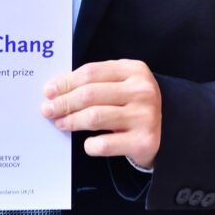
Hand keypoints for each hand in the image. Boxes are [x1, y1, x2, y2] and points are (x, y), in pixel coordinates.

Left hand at [41, 59, 161, 168]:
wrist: (166, 132)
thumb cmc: (133, 104)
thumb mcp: (121, 84)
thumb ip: (95, 82)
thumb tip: (55, 89)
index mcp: (135, 70)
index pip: (91, 72)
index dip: (66, 82)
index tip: (48, 91)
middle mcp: (143, 90)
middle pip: (90, 94)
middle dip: (63, 102)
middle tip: (47, 110)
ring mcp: (145, 116)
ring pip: (94, 117)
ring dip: (71, 121)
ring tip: (60, 123)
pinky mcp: (144, 141)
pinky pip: (104, 144)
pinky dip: (90, 145)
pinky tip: (87, 143)